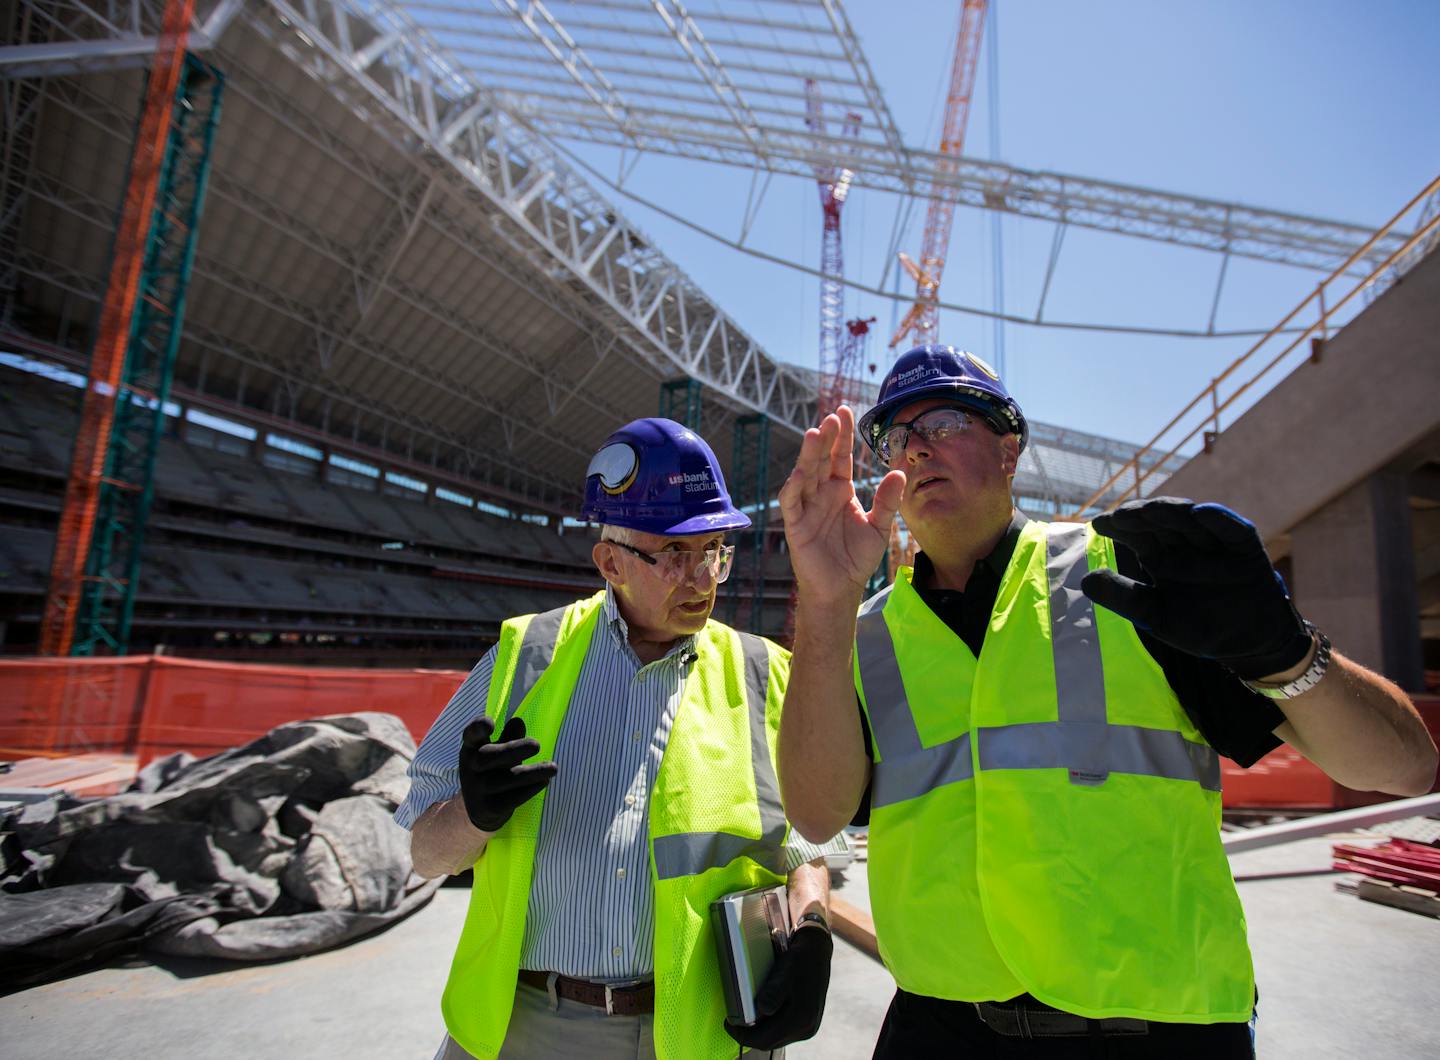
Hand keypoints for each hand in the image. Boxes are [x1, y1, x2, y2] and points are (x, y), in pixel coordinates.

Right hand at [457, 716, 557, 832]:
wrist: (479, 809)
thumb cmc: (493, 769)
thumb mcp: (497, 750)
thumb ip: (508, 737)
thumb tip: (518, 722)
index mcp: (471, 748)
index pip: (471, 735)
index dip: (477, 728)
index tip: (490, 724)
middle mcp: (470, 768)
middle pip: (489, 757)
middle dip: (514, 750)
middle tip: (537, 745)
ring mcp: (477, 789)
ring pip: (507, 779)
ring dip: (533, 772)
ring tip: (553, 768)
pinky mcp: (488, 808)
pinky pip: (513, 798)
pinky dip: (530, 789)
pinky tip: (544, 781)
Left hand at [725, 921, 832, 1050]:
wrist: (817, 953)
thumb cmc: (799, 961)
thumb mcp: (784, 973)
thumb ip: (773, 994)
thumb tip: (761, 1010)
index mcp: (801, 1018)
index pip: (765, 1040)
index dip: (743, 1036)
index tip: (729, 1024)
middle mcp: (806, 1028)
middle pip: (770, 1042)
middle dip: (749, 1035)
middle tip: (733, 1022)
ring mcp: (808, 1028)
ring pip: (776, 1039)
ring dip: (760, 1032)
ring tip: (745, 1018)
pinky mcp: (807, 1024)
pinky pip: (783, 1032)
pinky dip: (770, 1027)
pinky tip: (761, 1015)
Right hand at [778, 405, 905, 604]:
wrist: (840, 588)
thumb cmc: (857, 558)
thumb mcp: (879, 527)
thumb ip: (887, 501)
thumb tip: (898, 472)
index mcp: (840, 489)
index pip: (840, 456)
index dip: (842, 435)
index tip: (844, 411)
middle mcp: (821, 493)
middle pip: (821, 459)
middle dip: (825, 438)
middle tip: (831, 418)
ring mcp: (806, 507)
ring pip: (805, 474)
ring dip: (808, 455)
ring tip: (814, 433)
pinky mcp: (795, 524)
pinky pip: (792, 502)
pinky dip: (794, 487)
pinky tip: (801, 473)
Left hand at [1082, 497, 1311, 679]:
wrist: (1248, 643)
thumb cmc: (1200, 627)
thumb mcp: (1156, 616)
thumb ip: (1124, 598)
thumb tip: (1085, 581)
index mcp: (1161, 556)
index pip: (1135, 533)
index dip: (1118, 526)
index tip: (1098, 524)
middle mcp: (1185, 544)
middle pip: (1160, 521)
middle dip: (1140, 515)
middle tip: (1121, 516)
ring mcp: (1215, 544)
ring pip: (1191, 520)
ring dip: (1172, 512)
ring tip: (1150, 511)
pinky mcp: (1245, 548)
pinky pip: (1233, 529)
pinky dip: (1218, 519)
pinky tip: (1201, 513)